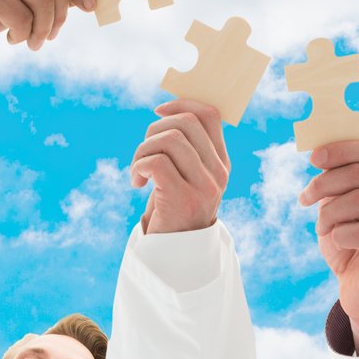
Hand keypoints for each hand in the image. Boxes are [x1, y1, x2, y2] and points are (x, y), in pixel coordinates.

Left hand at [131, 100, 229, 233]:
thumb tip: (168, 109)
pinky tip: (137, 183)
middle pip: (185, 123)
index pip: (209, 115)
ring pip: (169, 140)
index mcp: (221, 162)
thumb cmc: (173, 208)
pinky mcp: (182, 199)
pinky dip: (138, 167)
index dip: (181, 104)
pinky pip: (155, 163)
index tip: (158, 112)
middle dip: (154, 130)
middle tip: (143, 153)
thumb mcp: (187, 176)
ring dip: (142, 151)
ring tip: (137, 171)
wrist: (173, 253)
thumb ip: (187, 149)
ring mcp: (203, 186)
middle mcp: (218, 173)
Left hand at [301, 140, 358, 345]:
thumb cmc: (346, 246)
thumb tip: (320, 156)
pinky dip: (339, 233)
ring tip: (321, 228)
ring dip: (329, 213)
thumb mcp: (335, 210)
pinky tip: (335, 240)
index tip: (313, 159)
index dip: (341, 150)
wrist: (358, 291)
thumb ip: (333, 184)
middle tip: (304, 199)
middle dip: (324, 183)